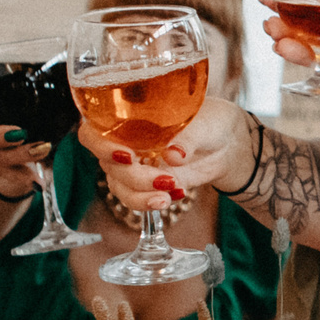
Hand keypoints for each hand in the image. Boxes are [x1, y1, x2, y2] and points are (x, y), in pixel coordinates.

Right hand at [0, 93, 52, 185]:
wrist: (33, 146)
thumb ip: (47, 92)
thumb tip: (69, 79)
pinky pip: (7, 175)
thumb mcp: (37, 102)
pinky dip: (24, 177)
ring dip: (18, 154)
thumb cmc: (33, 115)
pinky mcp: (2, 169)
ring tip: (42, 148)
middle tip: (20, 133)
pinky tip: (37, 180)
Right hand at [78, 95, 256, 212]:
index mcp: (126, 117)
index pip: (92, 132)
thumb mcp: (204, 123)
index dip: (100, 146)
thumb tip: (173, 155)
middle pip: (108, 166)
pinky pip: (137, 198)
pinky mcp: (147, 184)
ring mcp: (134, 166)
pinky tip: (178, 194)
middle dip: (133, 178)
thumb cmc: (210, 120)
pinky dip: (153, 201)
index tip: (126, 156)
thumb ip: (188, 137)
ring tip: (170, 195)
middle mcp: (123, 142)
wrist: (227, 143)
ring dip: (141, 196)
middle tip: (166, 179)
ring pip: (119, 187)